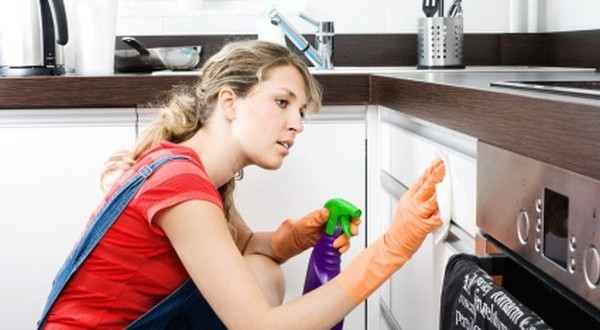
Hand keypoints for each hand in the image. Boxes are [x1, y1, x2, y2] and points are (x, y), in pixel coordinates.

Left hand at [271, 208, 360, 262]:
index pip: (340, 209)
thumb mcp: (301, 224)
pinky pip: (340, 244)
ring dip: (345, 239)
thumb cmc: (290, 234)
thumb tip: (326, 212)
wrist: (283, 247)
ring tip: (337, 244)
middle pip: (346, 221)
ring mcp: (328, 233)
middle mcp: (326, 223)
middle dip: (352, 226)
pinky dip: (342, 247)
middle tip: (350, 232)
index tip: (354, 219)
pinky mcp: (327, 243)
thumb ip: (314, 218)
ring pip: (345, 233)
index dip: (350, 212)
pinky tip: (338, 249)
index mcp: (322, 215)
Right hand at [335, 158, 445, 302]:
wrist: (394, 244)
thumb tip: (428, 187)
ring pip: (431, 201)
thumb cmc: (401, 228)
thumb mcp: (405, 207)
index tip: (437, 162)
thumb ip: (417, 197)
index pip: (420, 181)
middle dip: (436, 175)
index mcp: (408, 199)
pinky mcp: (422, 227)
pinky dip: (441, 215)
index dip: (429, 170)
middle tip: (443, 166)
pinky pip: (435, 220)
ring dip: (441, 192)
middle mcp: (413, 205)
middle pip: (426, 187)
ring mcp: (417, 215)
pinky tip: (447, 211)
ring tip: (447, 184)